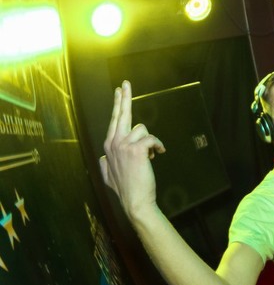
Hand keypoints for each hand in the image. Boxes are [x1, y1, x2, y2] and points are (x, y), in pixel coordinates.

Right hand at [99, 81, 165, 220]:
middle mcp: (113, 142)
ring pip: (142, 129)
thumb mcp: (108, 175)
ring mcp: (123, 145)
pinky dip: (158, 145)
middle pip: (121, 114)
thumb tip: (102, 158)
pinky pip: (151, 138)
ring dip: (150, 141)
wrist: (134, 201)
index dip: (117, 104)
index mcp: (108, 146)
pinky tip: (158, 154)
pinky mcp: (136, 149)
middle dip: (124, 97)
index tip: (119, 90)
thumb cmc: (125, 189)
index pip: (114, 120)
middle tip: (126, 83)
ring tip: (150, 155)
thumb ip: (105, 164)